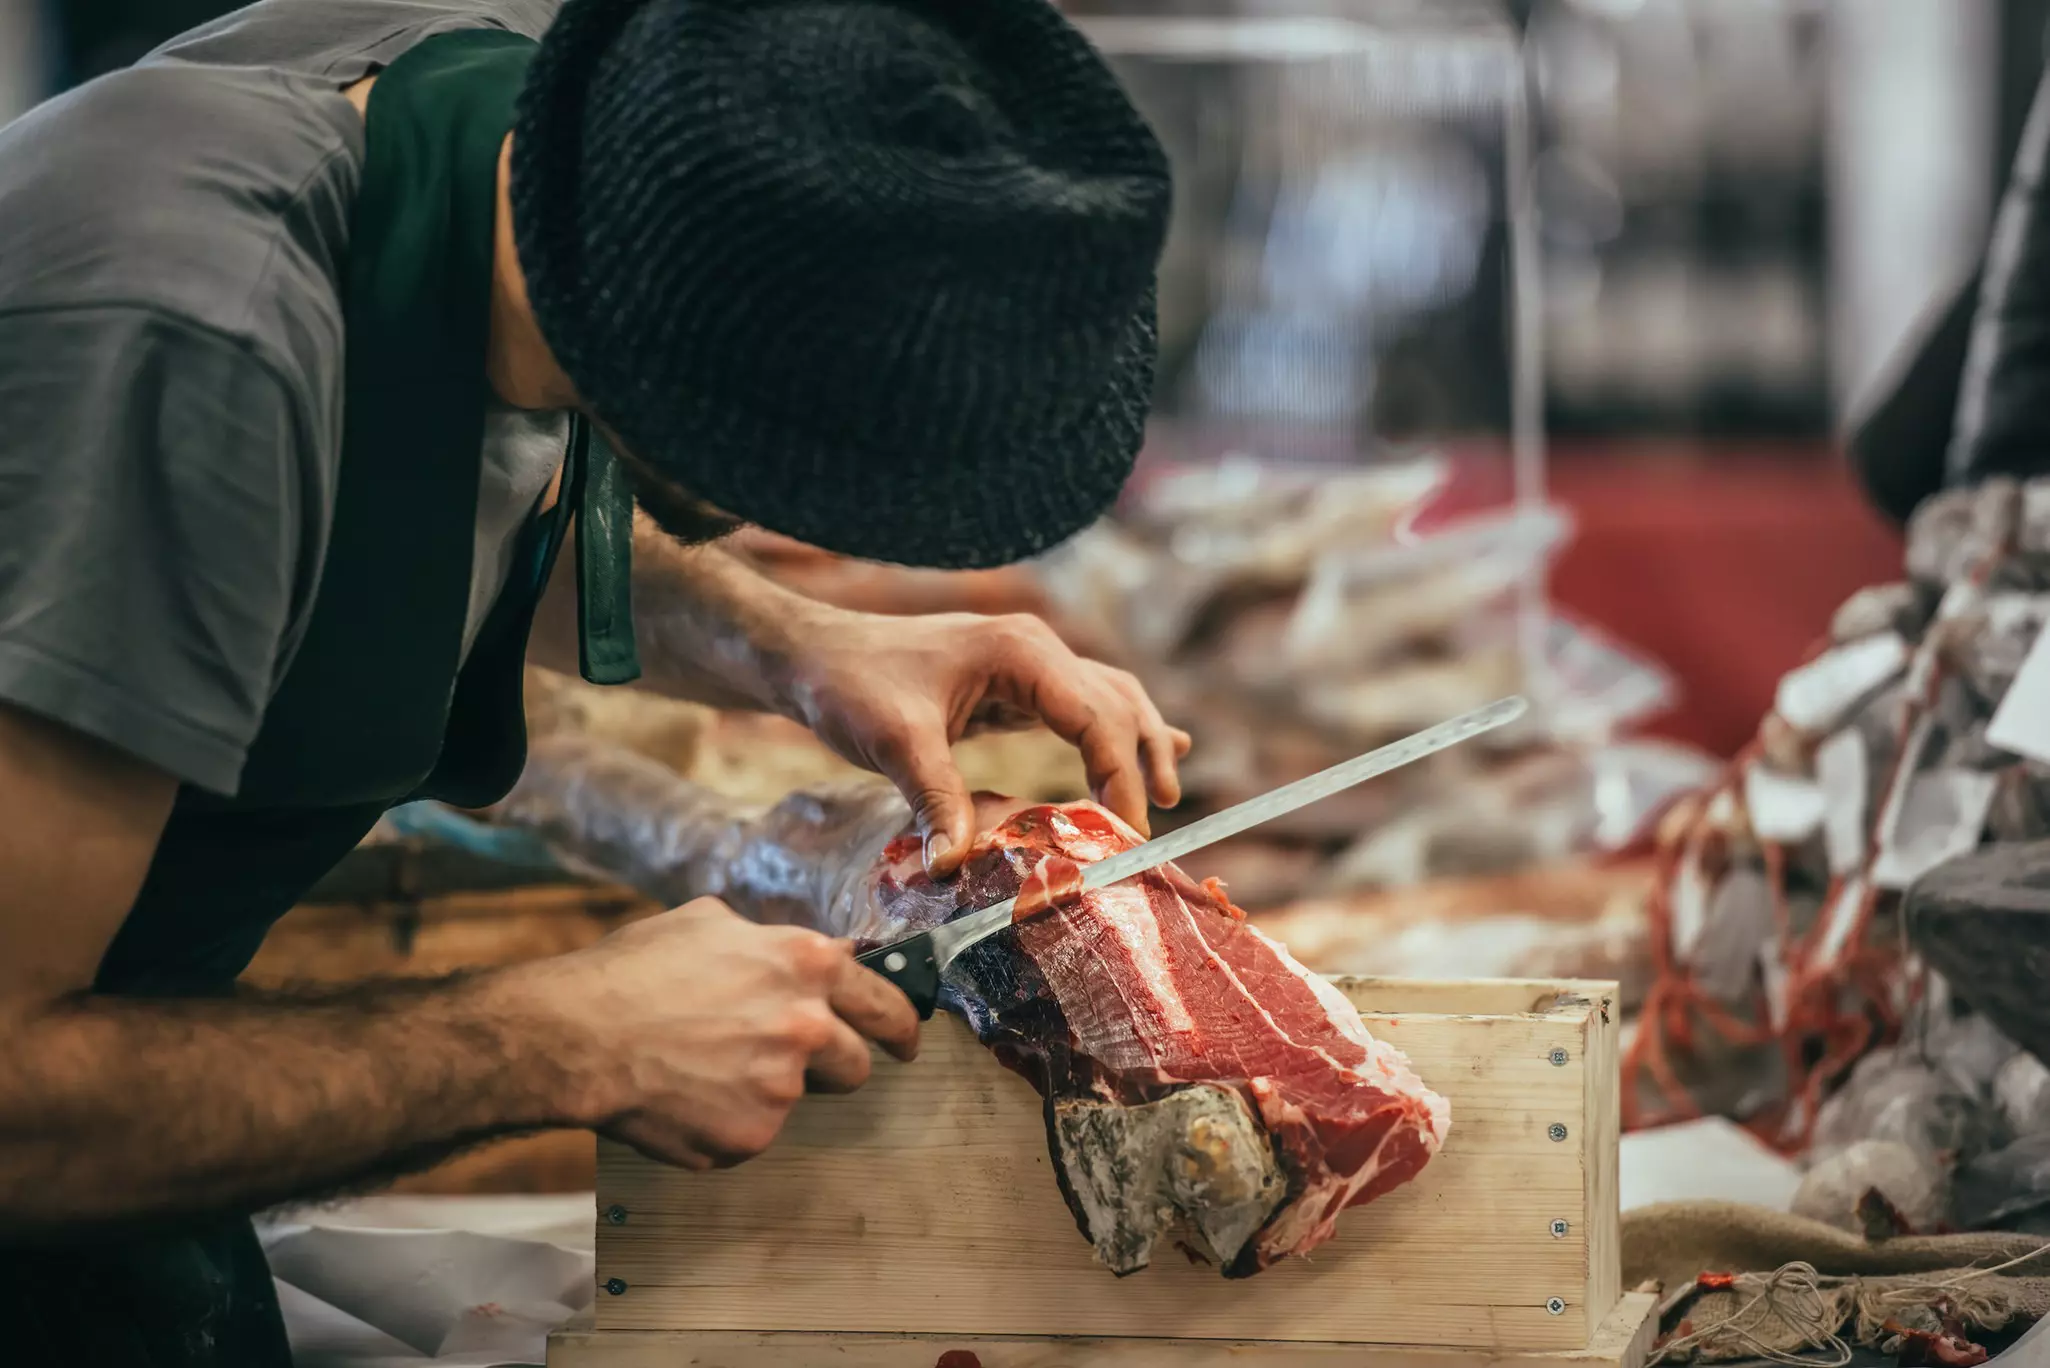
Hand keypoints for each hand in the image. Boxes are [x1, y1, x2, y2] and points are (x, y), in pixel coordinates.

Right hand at [518, 898, 919, 1170]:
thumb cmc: (633, 971)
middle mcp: (807, 1026)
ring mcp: (781, 1087)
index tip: (904, 1042)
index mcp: (806, 965)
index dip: (900, 1026)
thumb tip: (810, 954)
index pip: (886, 1002)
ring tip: (709, 1069)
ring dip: (769, 1090)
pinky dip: (725, 1121)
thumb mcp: (710, 923)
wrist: (578, 1035)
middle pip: (856, 1064)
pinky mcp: (750, 1136)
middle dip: (835, 1065)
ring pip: (798, 1099)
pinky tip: (683, 1096)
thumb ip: (772, 942)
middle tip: (796, 1063)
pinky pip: (751, 1133)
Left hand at [781, 611, 1189, 875]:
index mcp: (1019, 652)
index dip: (1121, 775)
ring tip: (1169, 790)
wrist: (810, 656)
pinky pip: (1080, 706)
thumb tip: (955, 866)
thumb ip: (935, 800)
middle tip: (1159, 821)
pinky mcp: (1012, 684)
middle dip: (1143, 759)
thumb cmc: (849, 685)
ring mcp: (1027, 663)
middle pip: (1117, 702)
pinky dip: (1114, 731)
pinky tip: (1154, 747)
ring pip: (1108, 698)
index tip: (1129, 831)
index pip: (1096, 717)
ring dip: (1140, 741)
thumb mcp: (893, 743)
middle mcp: (1034, 650)